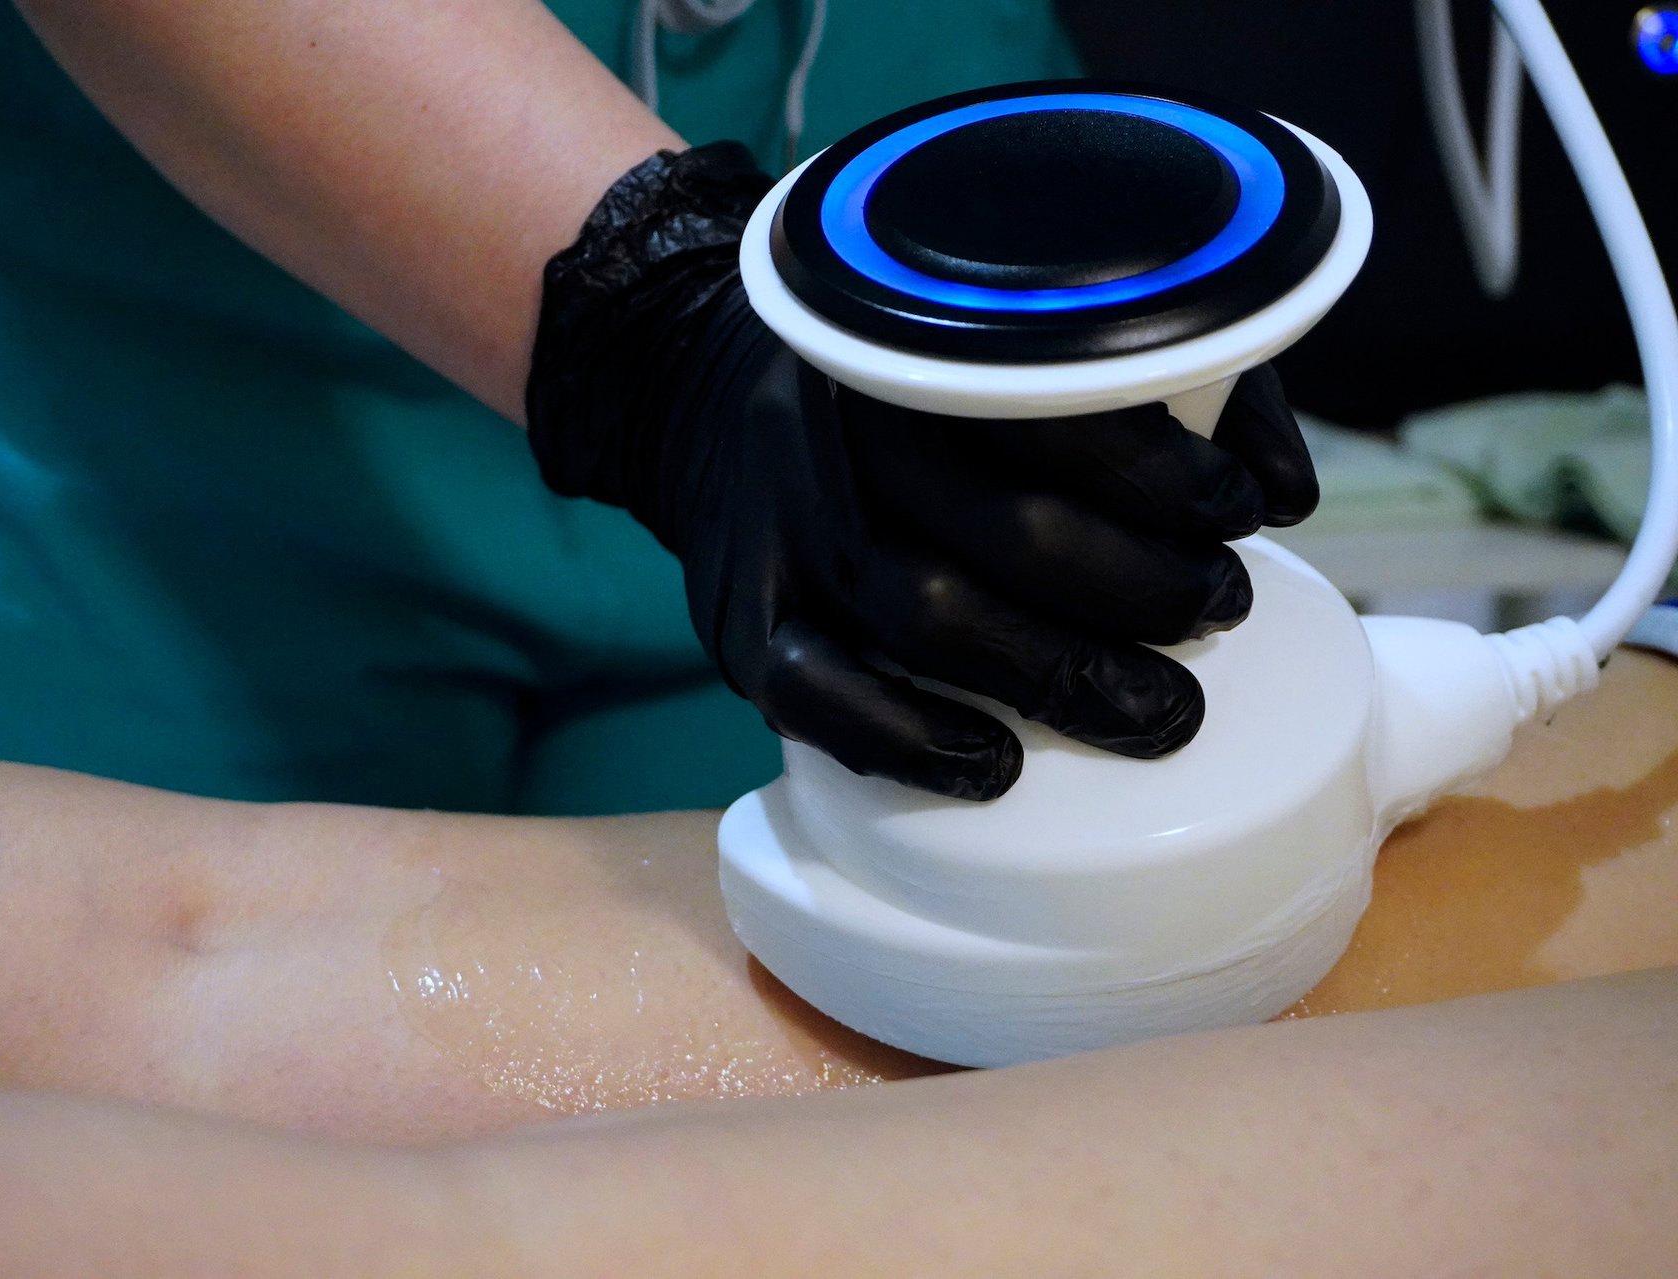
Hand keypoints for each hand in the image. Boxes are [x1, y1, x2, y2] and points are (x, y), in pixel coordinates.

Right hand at [528, 145, 1316, 799]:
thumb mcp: (1006, 337)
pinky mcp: (738, 620)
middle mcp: (841, 429)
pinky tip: (994, 765)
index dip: (1163, 474)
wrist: (698, 393)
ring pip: (925, 613)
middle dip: (1139, 587)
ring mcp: (783, 531)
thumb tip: (1283, 490)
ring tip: (1159, 710)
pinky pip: (816, 694)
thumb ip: (1153, 379)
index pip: (1054, 406)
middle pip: (1005, 527)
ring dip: (1056, 674)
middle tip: (1213, 615)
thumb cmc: (899, 381)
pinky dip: (910, 741)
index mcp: (916, 343)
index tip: (1238, 515)